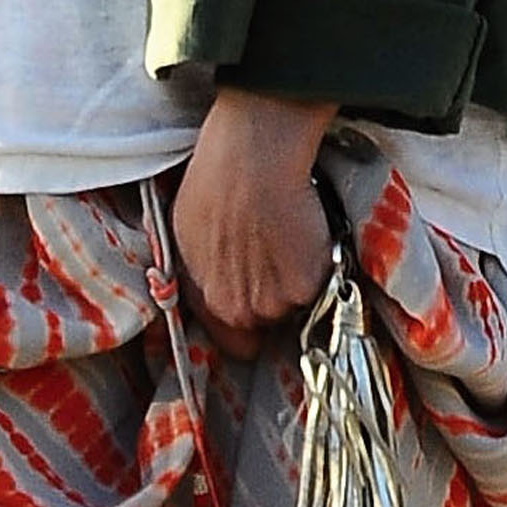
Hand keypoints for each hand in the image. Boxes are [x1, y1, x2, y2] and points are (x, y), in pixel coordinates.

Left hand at [171, 87, 336, 357]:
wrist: (250, 161)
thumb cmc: (211, 187)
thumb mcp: (185, 237)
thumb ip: (202, 274)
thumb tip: (210, 283)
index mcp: (210, 303)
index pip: (237, 345)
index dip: (248, 327)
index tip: (257, 305)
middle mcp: (243, 313)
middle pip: (269, 323)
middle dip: (272, 297)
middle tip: (274, 257)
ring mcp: (279, 302)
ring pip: (297, 305)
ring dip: (297, 281)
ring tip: (289, 238)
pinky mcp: (311, 284)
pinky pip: (322, 284)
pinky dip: (320, 264)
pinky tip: (306, 231)